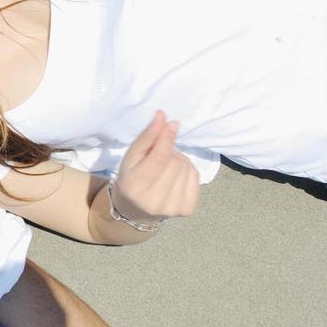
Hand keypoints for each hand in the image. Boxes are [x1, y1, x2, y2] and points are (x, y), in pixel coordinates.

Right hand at [109, 110, 198, 225]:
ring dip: (179, 160)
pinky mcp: (187, 210)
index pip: (159, 158)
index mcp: (135, 186)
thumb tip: (163, 117)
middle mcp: (155, 200)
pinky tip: (177, 174)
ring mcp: (173, 207)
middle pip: (174, 163)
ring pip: (186, 168)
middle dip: (170, 152)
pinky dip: (188, 170)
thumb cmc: (131, 178)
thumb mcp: (131, 157)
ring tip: (168, 165)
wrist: (136, 209)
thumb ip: (147, 137)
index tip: (172, 124)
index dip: (167, 139)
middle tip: (161, 154)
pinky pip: (195, 178)